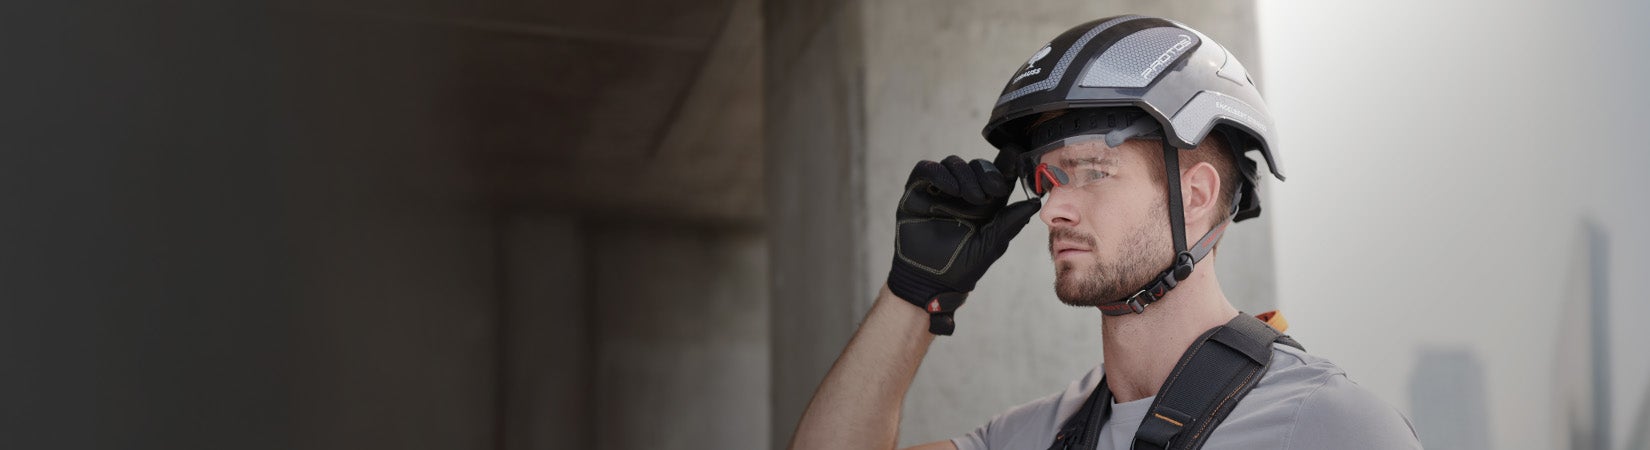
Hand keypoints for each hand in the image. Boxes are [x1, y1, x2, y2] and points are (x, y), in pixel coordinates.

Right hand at [887, 155, 1040, 334]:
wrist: (930, 281)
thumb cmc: (962, 267)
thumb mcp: (991, 244)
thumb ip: (1010, 222)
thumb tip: (1035, 202)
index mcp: (987, 203)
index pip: (999, 174)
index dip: (1008, 162)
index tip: (1016, 156)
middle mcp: (964, 192)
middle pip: (978, 164)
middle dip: (987, 173)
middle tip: (992, 192)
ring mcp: (940, 190)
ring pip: (954, 163)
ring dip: (966, 174)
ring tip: (969, 197)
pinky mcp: (917, 190)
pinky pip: (927, 168)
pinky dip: (940, 173)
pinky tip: (950, 189)